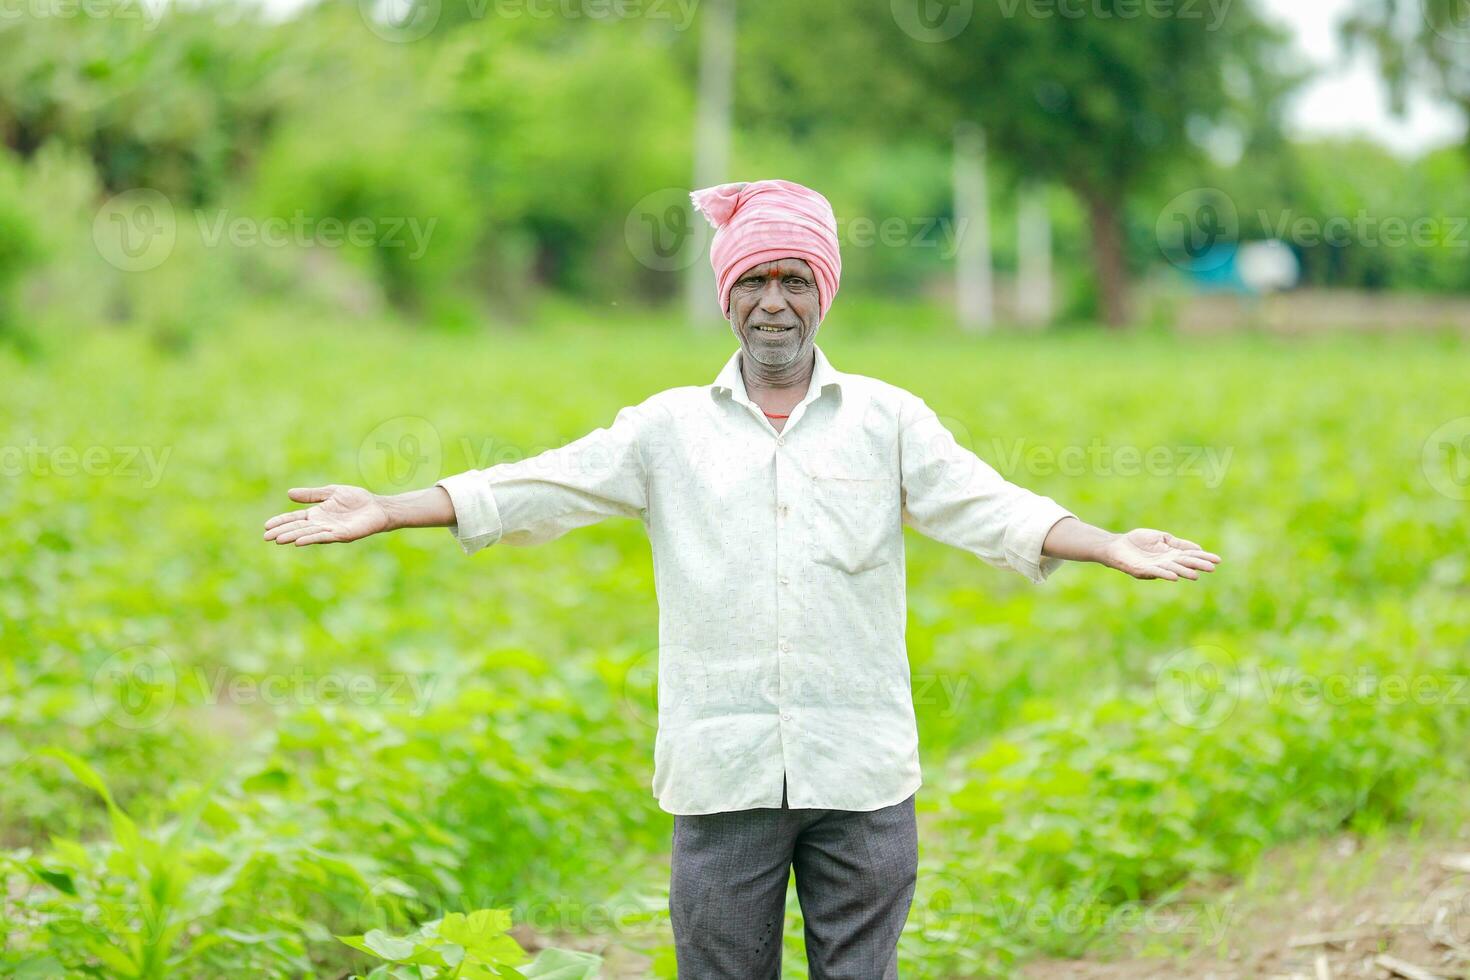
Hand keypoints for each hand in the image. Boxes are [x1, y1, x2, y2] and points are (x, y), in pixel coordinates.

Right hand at [263, 485, 390, 546]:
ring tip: (279, 539)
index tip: (266, 525)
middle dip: (282, 532)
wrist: (377, 507)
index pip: (295, 518)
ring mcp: (331, 531)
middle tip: (266, 537)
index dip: (281, 521)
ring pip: (308, 534)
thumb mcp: (331, 492)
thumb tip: (289, 493)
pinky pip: (324, 537)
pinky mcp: (342, 535)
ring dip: (293, 536)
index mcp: (317, 514)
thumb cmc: (356, 500)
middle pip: (298, 528)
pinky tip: (299, 541)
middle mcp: (321, 524)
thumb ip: (311, 495)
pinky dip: (310, 539)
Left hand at [1102, 528, 1221, 580]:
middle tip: (1212, 568)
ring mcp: (1154, 567)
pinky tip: (1174, 576)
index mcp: (1171, 554)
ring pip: (1172, 570)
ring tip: (1195, 575)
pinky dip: (1165, 574)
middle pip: (1184, 563)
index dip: (1203, 557)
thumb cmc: (1138, 541)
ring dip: (1183, 572)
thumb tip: (1198, 548)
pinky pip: (1155, 572)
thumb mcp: (1162, 538)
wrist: (1116, 545)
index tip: (1218, 560)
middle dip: (1197, 565)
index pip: (1190, 555)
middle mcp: (1165, 562)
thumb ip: (1178, 543)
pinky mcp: (1141, 570)